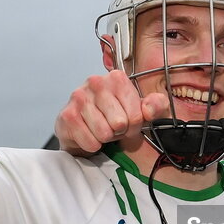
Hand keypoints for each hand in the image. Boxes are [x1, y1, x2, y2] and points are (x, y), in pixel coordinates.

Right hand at [55, 70, 169, 154]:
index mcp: (117, 78)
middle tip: (112, 127)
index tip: (128, 123)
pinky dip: (92, 145)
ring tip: (101, 130)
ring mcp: (79, 97)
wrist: (85, 128)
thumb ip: (156, 106)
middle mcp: (96, 82)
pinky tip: (89, 134)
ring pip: (104, 133)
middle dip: (119, 132)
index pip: (137, 115)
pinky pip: (90, 142)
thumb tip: (148, 110)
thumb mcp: (143, 110)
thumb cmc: (116, 117)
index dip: (135, 126)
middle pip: (120, 123)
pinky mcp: (67, 115)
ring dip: (105, 138)